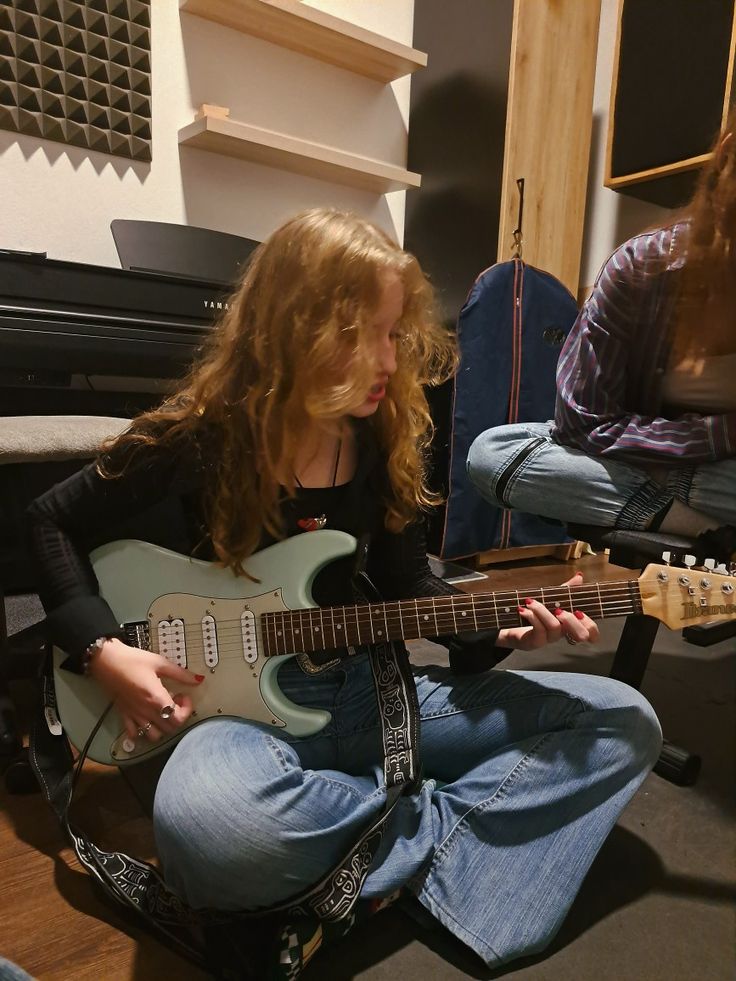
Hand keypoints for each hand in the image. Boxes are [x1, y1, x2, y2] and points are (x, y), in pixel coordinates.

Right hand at [88, 637, 203, 741]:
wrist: (105, 660)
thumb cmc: (132, 660)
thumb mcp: (159, 663)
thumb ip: (180, 674)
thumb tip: (197, 679)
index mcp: (156, 698)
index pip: (178, 718)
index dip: (187, 710)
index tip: (184, 696)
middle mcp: (146, 711)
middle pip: (169, 729)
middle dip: (177, 716)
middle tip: (175, 700)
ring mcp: (134, 715)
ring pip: (153, 735)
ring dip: (162, 727)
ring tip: (162, 710)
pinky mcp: (124, 714)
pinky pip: (133, 733)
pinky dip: (141, 731)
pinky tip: (146, 719)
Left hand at [496, 572, 600, 650]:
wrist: (510, 625)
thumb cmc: (534, 613)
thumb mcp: (551, 599)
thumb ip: (567, 590)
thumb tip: (579, 576)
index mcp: (569, 624)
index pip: (591, 634)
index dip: (590, 625)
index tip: (578, 611)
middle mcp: (562, 634)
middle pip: (580, 635)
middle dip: (572, 620)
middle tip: (559, 609)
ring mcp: (549, 639)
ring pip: (555, 627)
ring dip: (542, 610)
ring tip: (529, 601)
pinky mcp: (534, 642)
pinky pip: (538, 630)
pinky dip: (532, 616)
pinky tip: (523, 609)